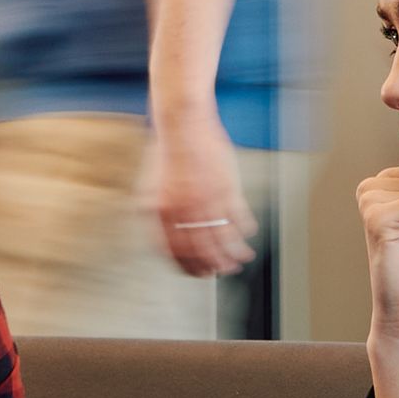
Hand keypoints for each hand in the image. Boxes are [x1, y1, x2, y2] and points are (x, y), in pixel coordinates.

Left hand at [150, 103, 252, 280]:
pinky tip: (248, 234)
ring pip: (224, 239)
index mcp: (163, 212)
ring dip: (234, 254)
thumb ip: (157, 215)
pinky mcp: (227, 188)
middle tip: (221, 271)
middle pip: (202, 251)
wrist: (182, 124)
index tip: (198, 272)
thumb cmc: (166, 154)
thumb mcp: (150, 188)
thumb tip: (165, 238)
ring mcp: (207, 200)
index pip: (176, 252)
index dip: (188, 266)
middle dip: (214, 265)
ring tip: (240, 259)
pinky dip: (245, 230)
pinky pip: (239, 218)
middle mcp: (185, 210)